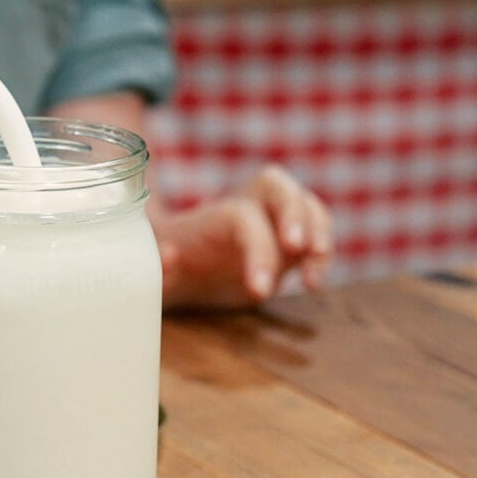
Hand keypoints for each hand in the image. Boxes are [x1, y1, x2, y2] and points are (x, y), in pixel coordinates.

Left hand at [153, 165, 332, 309]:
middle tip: (298, 250)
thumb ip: (158, 265)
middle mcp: (245, 207)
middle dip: (295, 215)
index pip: (244, 218)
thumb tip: (168, 257)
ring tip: (312, 278)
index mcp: (214, 215)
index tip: (259, 290)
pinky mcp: (289, 237)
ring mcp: (271, 219)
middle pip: (277, 187)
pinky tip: (313, 282)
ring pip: (304, 204)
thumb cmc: (165, 264)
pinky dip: (322, 252)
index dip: (258, 250)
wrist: (177, 265)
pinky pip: (315, 231)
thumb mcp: (154, 268)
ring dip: (319, 234)